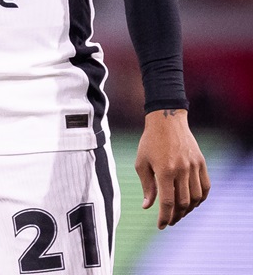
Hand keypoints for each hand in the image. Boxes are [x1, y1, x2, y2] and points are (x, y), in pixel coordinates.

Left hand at [135, 108, 209, 228]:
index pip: (168, 202)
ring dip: (188, 209)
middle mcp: (182, 170)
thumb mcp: (141, 163)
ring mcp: (194, 167)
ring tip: (180, 213)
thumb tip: (148, 206)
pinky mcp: (201, 163)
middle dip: (176, 216)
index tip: (161, 226)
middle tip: (170, 221)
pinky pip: (206, 187)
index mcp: (165, 171)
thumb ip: (147, 186)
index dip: (164, 217)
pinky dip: (201, 199)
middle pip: (183, 203)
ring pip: (196, 198)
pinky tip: (193, 203)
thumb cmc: (149, 142)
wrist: (166, 121)